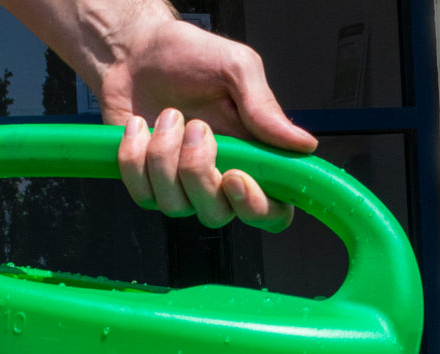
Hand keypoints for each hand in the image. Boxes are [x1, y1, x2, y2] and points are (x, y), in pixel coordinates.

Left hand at [98, 18, 316, 230]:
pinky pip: (143, 194)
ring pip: (176, 206)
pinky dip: (135, 155)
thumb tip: (304, 145)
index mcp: (255, 161)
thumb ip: (265, 109)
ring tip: (168, 115)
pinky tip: (140, 126)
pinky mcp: (147, 185)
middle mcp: (221, 182)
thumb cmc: (190, 57)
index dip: (257, 208)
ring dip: (164, 156)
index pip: (272, 213)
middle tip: (196, 126)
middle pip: (218, 215)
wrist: (136, 52)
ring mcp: (183, 188)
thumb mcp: (236, 68)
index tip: (235, 177)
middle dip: (198, 172)